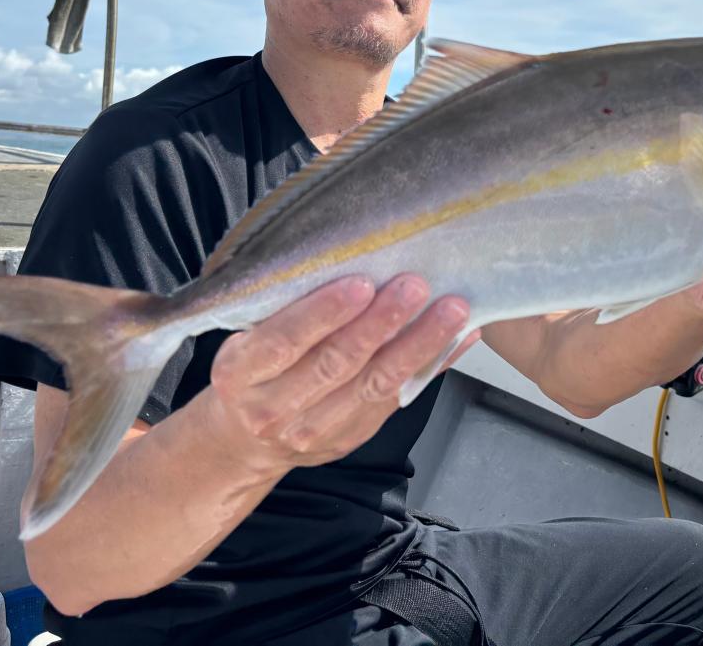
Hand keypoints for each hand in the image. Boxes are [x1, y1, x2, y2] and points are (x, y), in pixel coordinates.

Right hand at [204, 274, 477, 475]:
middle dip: (381, 323)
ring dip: (418, 345)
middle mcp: (275, 407)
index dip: (323, 313)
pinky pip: (398, 399)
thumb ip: (286, 310)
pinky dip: (433, 366)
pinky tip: (460, 338)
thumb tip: (351, 260)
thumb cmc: (253, 369)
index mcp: (242, 372)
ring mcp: (314, 430)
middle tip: (415, 286)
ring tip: (451, 310)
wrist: (245, 441)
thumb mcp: (246, 338)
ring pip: (374, 385)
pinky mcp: (351, 438)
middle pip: (336, 363)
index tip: (361, 284)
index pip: (284, 341)